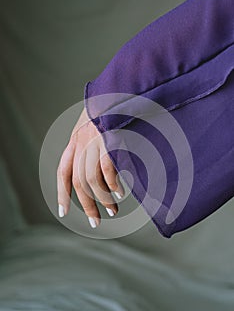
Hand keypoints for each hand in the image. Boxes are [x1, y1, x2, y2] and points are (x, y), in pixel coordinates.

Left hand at [57, 108, 123, 227]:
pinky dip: (112, 184)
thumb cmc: (108, 109)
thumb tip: (98, 172)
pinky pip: (107, 169)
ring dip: (103, 200)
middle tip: (95, 222)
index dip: (62, 194)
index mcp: (74, 142)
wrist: (118, 88)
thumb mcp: (90, 126)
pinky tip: (118, 193)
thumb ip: (89, 145)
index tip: (64, 211)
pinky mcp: (108, 140)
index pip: (63, 173)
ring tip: (112, 210)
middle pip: (79, 183)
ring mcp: (93, 142)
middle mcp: (80, 144)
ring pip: (92, 180)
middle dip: (87, 206)